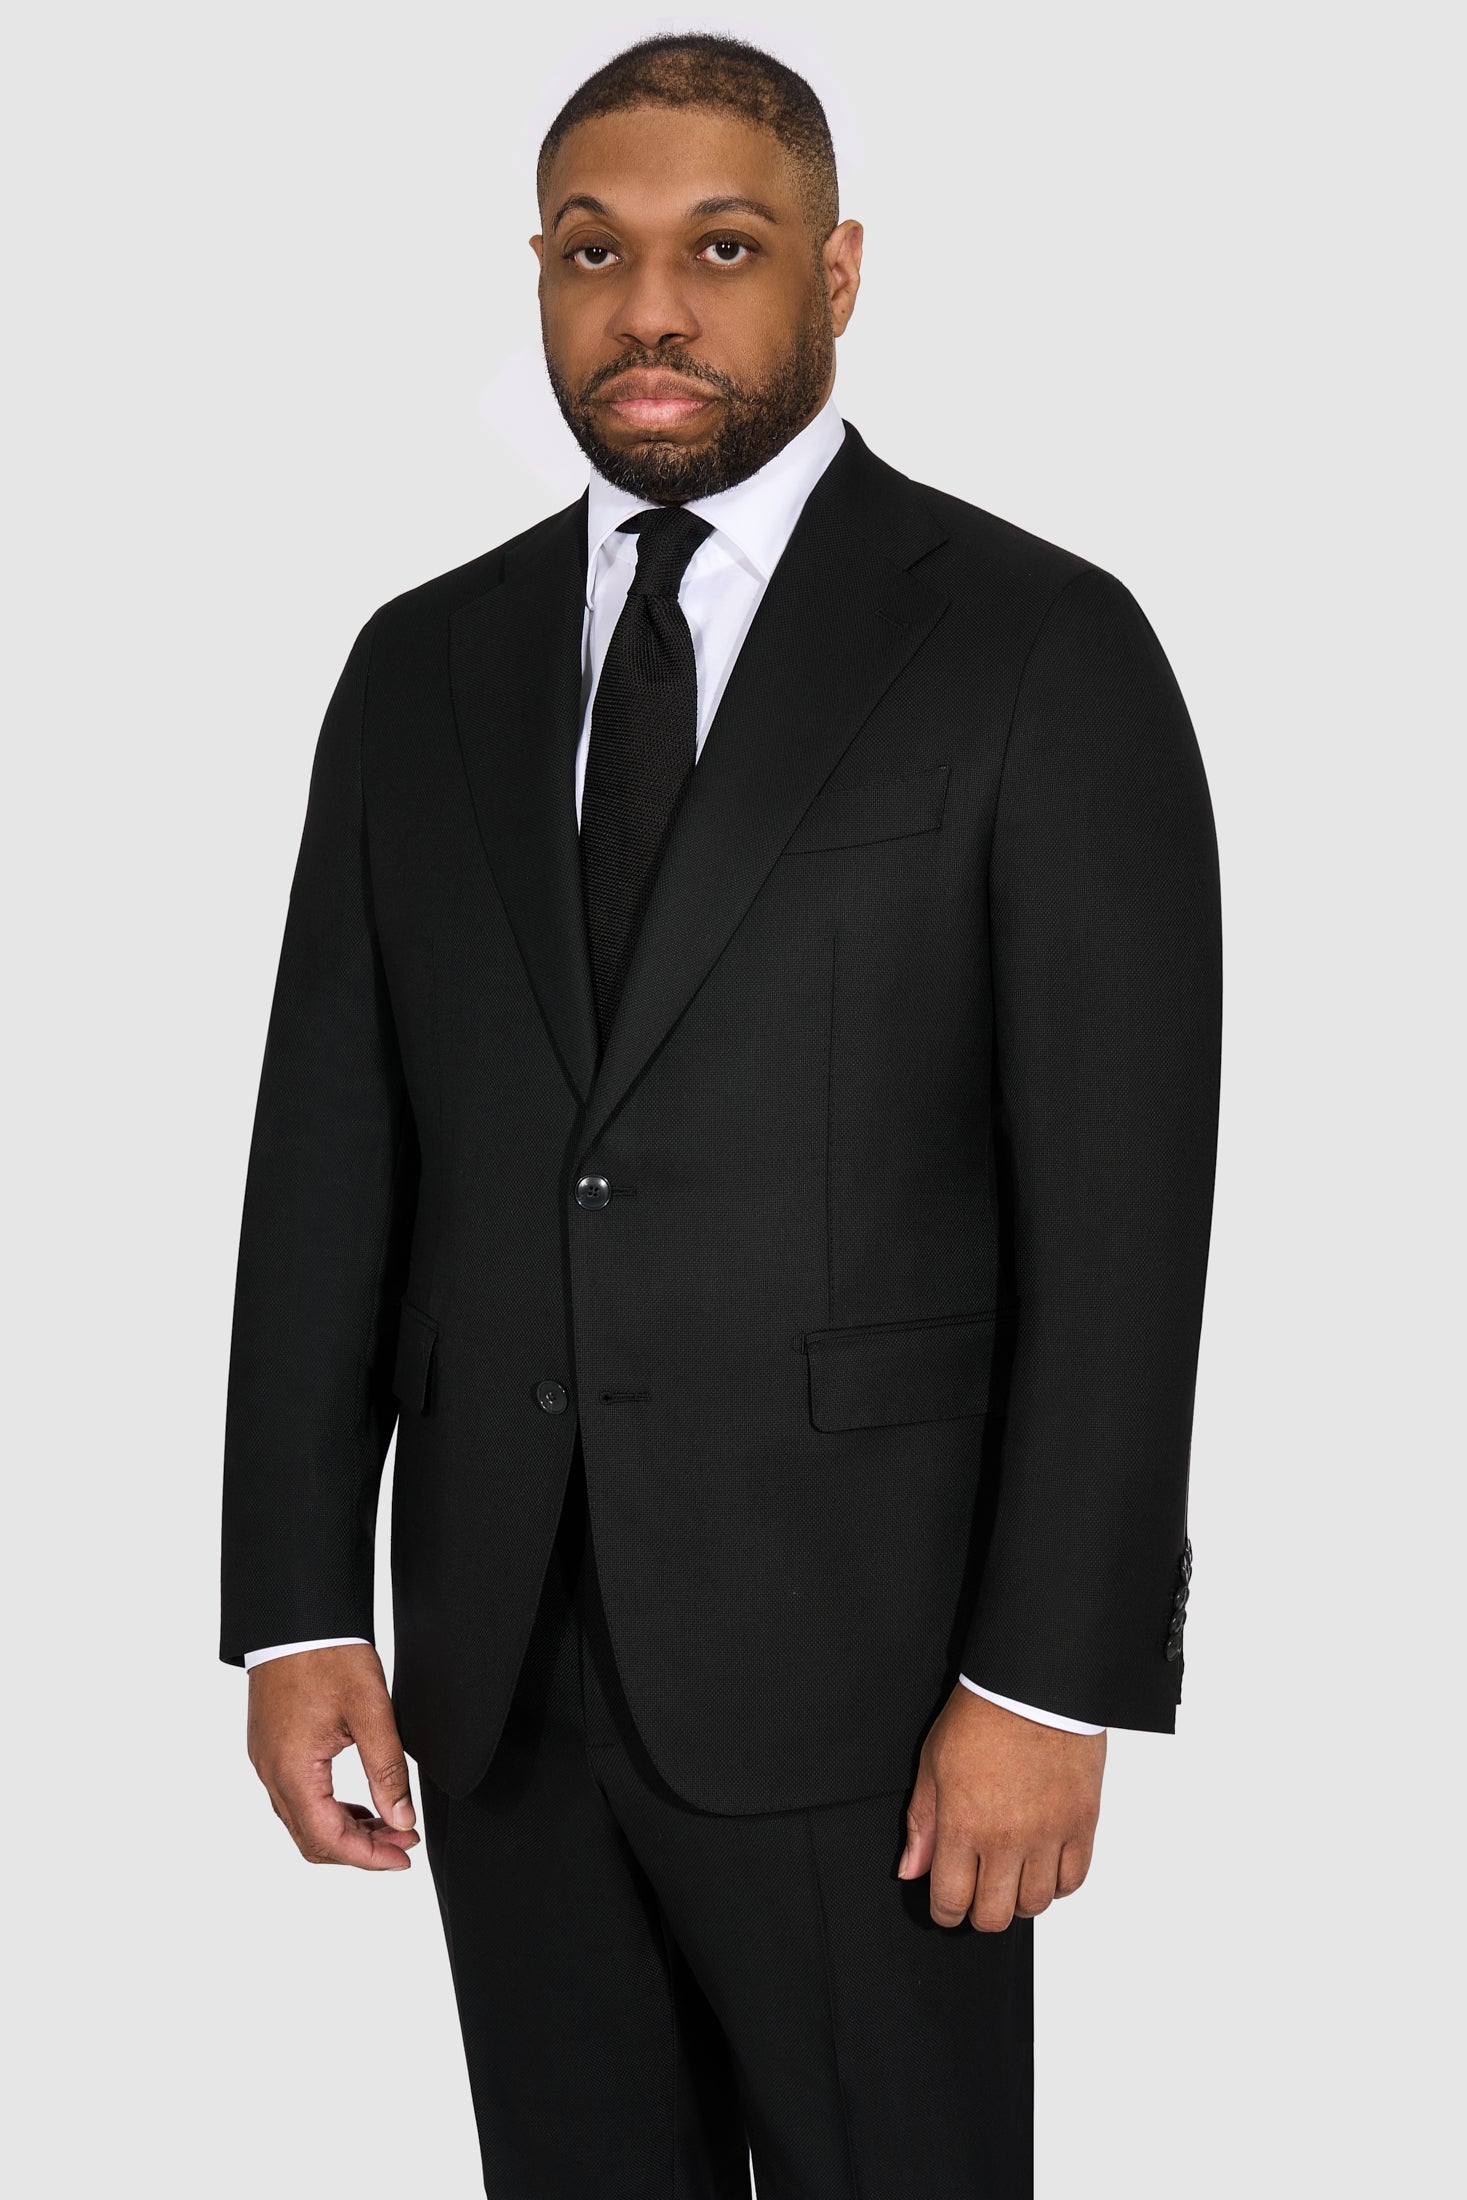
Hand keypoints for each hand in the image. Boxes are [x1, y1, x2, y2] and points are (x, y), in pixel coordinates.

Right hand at [247, 1644, 418, 1870]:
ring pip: (303, 1821)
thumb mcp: (371, 1710)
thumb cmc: (328, 1654)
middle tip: (404, 1841)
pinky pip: (296, 1797)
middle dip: (360, 1849)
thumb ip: (387, 1769)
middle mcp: (271, 1773)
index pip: (329, 1838)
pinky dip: (329, 1809)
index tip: (404, 1857)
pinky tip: (360, 1803)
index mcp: (293, 1769)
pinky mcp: (270, 1748)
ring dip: (345, 1831)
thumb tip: (403, 1819)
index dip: (369, 1857)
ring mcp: (266, 1761)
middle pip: (312, 1839)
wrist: (295, 1617)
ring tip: (390, 1823)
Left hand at [898, 1685, 1105, 1928]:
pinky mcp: (1082, 1823)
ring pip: (1035, 1904)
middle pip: (994, 1915)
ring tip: (1010, 1875)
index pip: (952, 1900)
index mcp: (964, 1823)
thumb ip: (922, 1824)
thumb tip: (912, 1869)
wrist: (1034, 1684)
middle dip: (980, 1912)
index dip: (945, 1912)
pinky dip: (1057, 1884)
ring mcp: (1049, 1834)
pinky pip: (1073, 1881)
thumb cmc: (982, 1715)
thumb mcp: (933, 1764)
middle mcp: (1007, 1837)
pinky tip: (1043, 1866)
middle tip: (977, 1893)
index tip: (946, 1905)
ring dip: (1019, 1899)